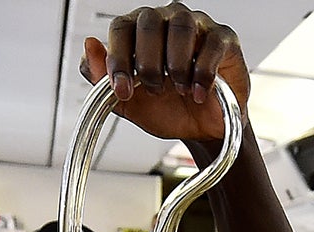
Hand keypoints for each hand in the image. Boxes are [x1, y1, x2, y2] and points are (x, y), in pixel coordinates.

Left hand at [83, 5, 248, 143]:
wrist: (203, 130)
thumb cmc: (168, 109)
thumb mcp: (129, 103)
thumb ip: (102, 79)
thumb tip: (90, 46)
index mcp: (139, 32)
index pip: (121, 27)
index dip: (118, 58)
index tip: (122, 89)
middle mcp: (166, 20)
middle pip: (148, 21)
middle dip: (147, 63)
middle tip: (154, 90)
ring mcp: (197, 25)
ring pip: (181, 26)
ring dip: (176, 66)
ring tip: (179, 90)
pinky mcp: (223, 38)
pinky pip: (211, 45)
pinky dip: (202, 74)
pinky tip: (198, 93)